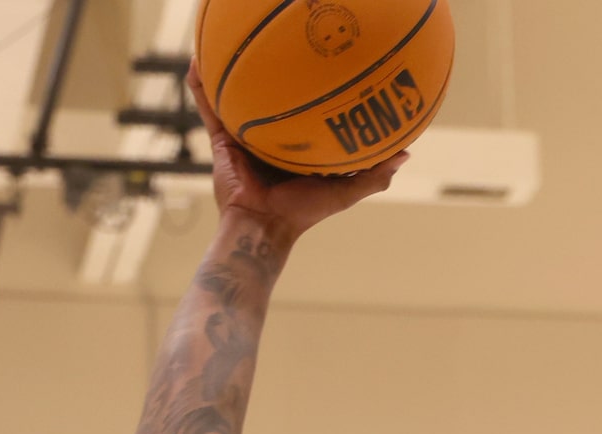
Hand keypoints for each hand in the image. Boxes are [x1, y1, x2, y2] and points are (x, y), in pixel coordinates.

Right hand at [188, 60, 407, 240]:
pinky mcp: (221, 139)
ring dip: (230, 69)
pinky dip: (201, 86)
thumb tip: (405, 152)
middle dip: (271, 70)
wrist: (264, 227)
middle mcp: (269, 137)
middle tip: (278, 40)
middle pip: (270, 96)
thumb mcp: (345, 192)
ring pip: (236, 96)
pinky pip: (209, 108)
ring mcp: (243, 136)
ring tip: (229, 37)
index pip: (306, 112)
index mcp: (296, 146)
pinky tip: (196, 60)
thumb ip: (374, 175)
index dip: (312, 89)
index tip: (325, 62)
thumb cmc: (304, 213)